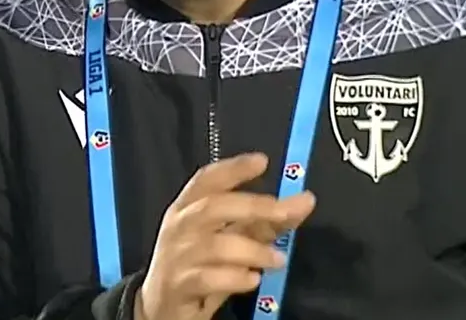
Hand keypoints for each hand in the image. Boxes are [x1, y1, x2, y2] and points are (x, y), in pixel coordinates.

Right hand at [135, 153, 315, 319]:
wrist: (161, 306)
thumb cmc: (199, 266)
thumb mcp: (229, 240)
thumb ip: (266, 222)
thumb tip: (304, 201)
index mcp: (187, 208)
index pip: (207, 181)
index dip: (233, 169)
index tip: (262, 161)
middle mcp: (179, 227)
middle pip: (212, 207)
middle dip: (251, 206)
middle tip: (284, 211)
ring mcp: (177, 257)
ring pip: (215, 246)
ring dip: (252, 249)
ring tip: (279, 259)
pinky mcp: (180, 287)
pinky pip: (209, 279)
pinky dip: (235, 277)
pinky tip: (253, 279)